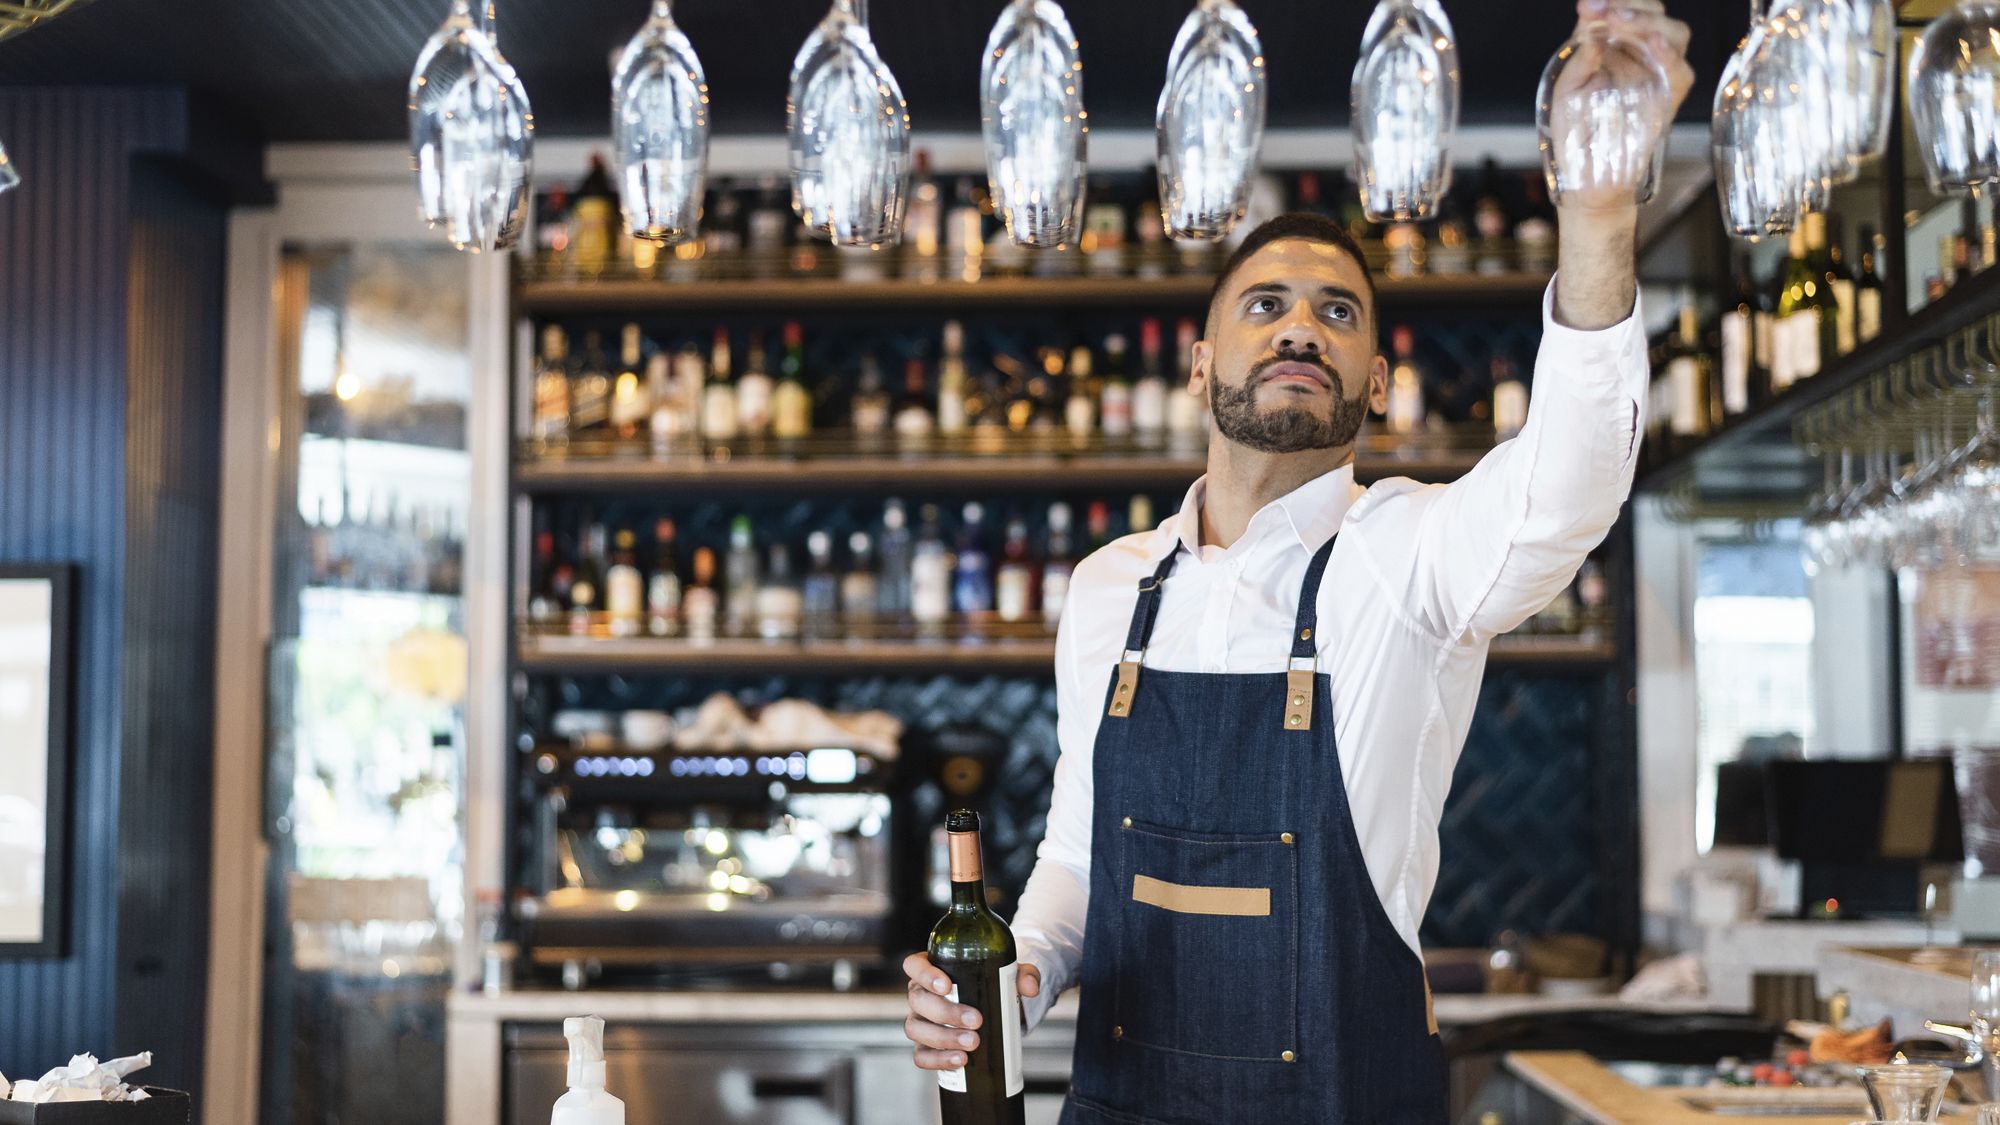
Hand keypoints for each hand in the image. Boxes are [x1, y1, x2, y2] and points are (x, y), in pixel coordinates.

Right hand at [902, 952, 1042, 1070]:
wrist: (992, 1009)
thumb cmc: (992, 984)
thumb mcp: (1008, 974)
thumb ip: (1023, 975)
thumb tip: (1030, 988)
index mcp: (933, 969)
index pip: (914, 965)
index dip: (925, 975)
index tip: (947, 986)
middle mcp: (920, 994)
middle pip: (918, 1000)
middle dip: (946, 1012)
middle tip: (976, 1020)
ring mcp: (919, 1021)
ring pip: (916, 1029)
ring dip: (944, 1038)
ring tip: (973, 1043)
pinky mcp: (925, 1046)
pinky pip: (921, 1056)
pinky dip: (938, 1060)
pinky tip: (960, 1061)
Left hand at [1550, 0, 1695, 213]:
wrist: (1585, 173)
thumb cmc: (1575, 129)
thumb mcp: (1569, 86)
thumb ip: (1581, 54)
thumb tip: (1591, 24)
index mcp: (1617, 45)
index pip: (1625, 8)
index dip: (1610, 1)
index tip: (1586, 4)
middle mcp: (1643, 54)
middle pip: (1654, 12)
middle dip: (1629, 4)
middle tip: (1601, 9)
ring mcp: (1660, 74)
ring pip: (1674, 32)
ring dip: (1647, 21)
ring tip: (1620, 20)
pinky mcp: (1669, 97)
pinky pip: (1681, 71)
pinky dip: (1670, 54)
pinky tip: (1654, 43)